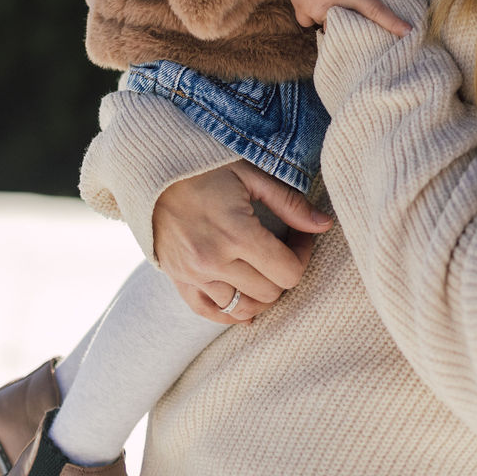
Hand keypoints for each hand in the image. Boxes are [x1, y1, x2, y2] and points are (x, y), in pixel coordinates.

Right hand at [152, 160, 331, 323]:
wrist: (151, 168)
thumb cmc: (205, 165)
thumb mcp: (250, 173)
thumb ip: (290, 202)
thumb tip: (325, 225)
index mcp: (237, 233)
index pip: (288, 272)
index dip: (303, 255)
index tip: (299, 236)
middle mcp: (214, 261)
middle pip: (270, 293)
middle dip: (283, 272)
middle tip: (282, 247)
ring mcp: (194, 275)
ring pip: (243, 308)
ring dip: (260, 293)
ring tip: (262, 267)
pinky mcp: (178, 280)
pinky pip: (210, 313)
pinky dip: (230, 310)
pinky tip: (242, 296)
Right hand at [273, 0, 410, 36]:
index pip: (376, 11)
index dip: (393, 23)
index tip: (408, 33)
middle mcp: (332, 7)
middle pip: (353, 26)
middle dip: (362, 28)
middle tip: (371, 27)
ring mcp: (314, 11)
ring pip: (332, 26)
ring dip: (340, 22)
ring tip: (346, 17)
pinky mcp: (300, 10)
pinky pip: (312, 22)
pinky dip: (318, 19)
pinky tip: (321, 10)